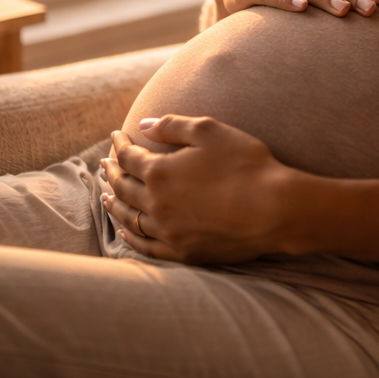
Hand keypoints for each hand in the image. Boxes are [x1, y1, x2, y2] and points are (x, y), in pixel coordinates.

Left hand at [100, 115, 299, 263]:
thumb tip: (144, 125)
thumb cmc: (244, 163)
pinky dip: (130, 237)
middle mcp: (156, 203)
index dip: (120, 144)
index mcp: (159, 171)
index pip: (129, 156)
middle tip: (105, 164)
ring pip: (129, 218)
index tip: (117, 134)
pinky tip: (124, 231)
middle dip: (113, 172)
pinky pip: (146, 247)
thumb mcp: (209, 131)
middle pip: (124, 187)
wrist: (273, 208)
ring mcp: (168, 231)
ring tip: (107, 195)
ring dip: (115, 204)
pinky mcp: (183, 252)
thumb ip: (172, 125)